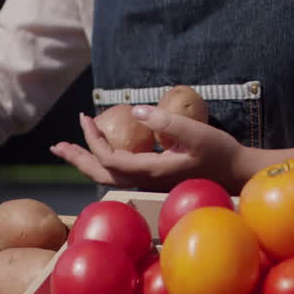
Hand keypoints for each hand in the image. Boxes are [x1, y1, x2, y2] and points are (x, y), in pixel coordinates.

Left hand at [51, 105, 255, 191]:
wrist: (237, 174)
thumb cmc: (220, 152)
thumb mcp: (196, 132)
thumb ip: (166, 120)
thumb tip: (135, 111)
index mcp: (149, 171)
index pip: (108, 159)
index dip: (93, 139)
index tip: (86, 118)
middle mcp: (144, 181)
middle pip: (100, 174)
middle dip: (77, 158)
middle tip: (56, 146)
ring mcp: (148, 182)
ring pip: (108, 176)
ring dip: (87, 162)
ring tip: (70, 150)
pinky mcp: (154, 179)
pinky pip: (120, 173)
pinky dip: (103, 162)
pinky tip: (102, 152)